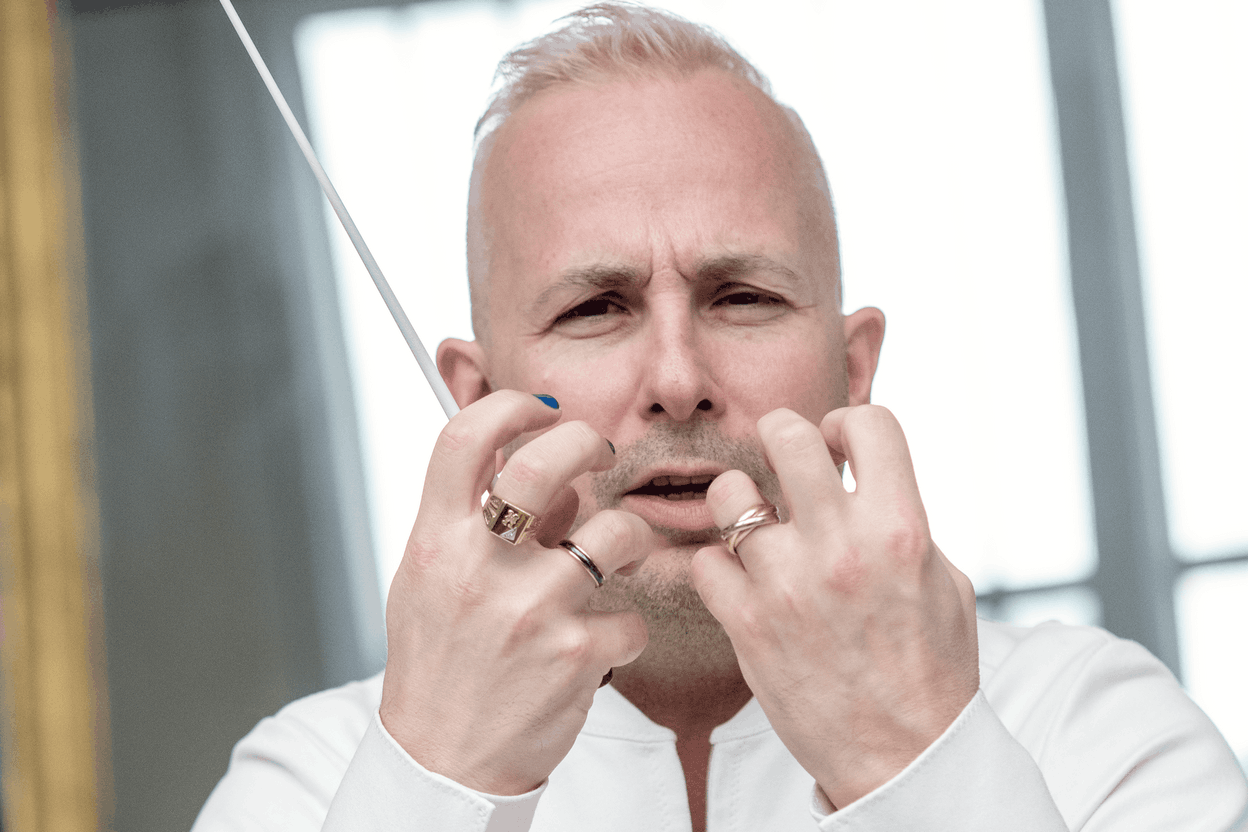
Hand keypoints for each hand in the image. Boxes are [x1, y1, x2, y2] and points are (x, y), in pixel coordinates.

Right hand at [379, 390, 652, 794]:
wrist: (445, 758)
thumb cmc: (440, 661)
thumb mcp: (432, 578)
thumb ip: (474, 516)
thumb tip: (531, 456)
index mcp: (436, 542)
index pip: (464, 438)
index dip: (510, 407)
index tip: (539, 412)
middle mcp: (480, 568)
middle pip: (546, 461)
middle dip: (587, 441)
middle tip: (600, 453)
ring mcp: (531, 610)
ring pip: (616, 530)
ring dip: (629, 540)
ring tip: (615, 557)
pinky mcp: (575, 654)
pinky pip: (633, 615)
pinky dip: (626, 628)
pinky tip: (601, 641)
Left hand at [691, 405, 978, 808]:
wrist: (903, 757)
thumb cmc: (931, 668)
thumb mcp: (944, 581)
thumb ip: (902, 519)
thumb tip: (859, 477)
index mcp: (901, 529)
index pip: (869, 421)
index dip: (847, 425)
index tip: (839, 449)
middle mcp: (841, 547)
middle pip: (785, 434)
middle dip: (781, 440)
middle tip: (783, 468)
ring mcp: (787, 584)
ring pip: (729, 493)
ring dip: (740, 504)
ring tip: (756, 529)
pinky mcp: (746, 624)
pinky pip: (705, 560)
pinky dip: (719, 568)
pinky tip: (742, 583)